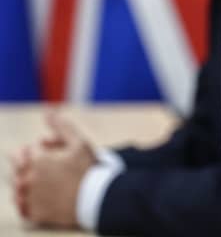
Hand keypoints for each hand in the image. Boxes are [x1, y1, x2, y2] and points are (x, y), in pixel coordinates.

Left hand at [12, 112, 96, 227]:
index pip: (20, 153)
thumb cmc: (88, 169)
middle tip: (50, 169)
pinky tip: (43, 198)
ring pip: (18, 190)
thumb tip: (48, 111)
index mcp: (36, 161)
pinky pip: (23, 208)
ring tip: (48, 184)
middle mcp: (28, 180)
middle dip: (29, 167)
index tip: (46, 153)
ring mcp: (30, 199)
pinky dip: (28, 203)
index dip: (33, 151)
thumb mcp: (79, 143)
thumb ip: (61, 127)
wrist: (97, 199)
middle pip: (17, 172)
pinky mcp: (34, 214)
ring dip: (27, 185)